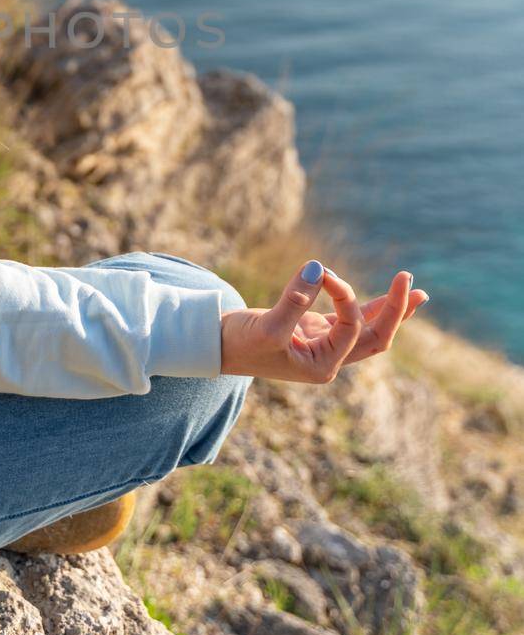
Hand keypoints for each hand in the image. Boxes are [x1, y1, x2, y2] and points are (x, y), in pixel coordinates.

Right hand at [220, 260, 427, 384]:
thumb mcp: (268, 325)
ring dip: (391, 310)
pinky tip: (387, 297)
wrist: (216, 346)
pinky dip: (367, 306)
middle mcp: (329, 359)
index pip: (350, 328)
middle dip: (395, 312)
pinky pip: (349, 319)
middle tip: (414, 286)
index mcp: (322, 366)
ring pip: (367, 329)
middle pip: (375, 338)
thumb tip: (318, 268)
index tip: (323, 273)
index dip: (344, 296)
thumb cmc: (240, 343)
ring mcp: (323, 344)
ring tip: (417, 292)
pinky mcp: (313, 329)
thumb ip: (295, 298)